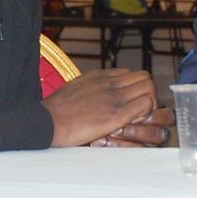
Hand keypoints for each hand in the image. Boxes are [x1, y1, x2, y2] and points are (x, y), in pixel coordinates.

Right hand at [43, 68, 159, 147]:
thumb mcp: (75, 89)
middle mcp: (110, 82)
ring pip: (149, 88)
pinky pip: (146, 104)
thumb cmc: (57, 110)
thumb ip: (91, 87)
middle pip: (145, 77)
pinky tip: (132, 123)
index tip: (128, 103)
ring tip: (136, 118)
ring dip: (148, 103)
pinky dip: (145, 114)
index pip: (131, 73)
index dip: (135, 89)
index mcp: (99, 76)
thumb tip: (97, 93)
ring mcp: (115, 96)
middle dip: (146, 94)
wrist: (47, 121)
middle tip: (137, 111)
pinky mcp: (118, 113)